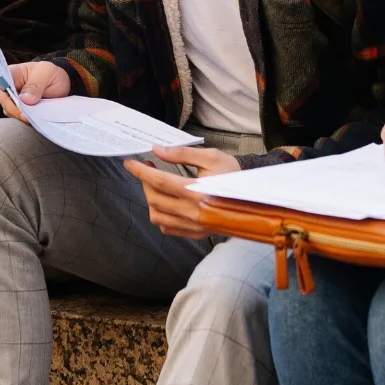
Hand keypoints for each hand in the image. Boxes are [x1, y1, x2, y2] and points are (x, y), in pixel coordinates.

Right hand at [0, 61, 70, 121]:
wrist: (60, 86)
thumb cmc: (51, 75)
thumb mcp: (47, 74)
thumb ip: (35, 85)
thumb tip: (24, 99)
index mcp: (13, 73)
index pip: (1, 80)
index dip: (4, 89)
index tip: (15, 98)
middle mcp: (9, 87)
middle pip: (3, 99)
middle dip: (14, 108)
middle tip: (26, 115)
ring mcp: (13, 100)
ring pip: (9, 111)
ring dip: (20, 116)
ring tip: (32, 118)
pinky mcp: (19, 111)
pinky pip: (17, 118)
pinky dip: (24, 120)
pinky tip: (33, 120)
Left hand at [123, 145, 239, 238]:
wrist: (254, 197)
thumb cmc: (233, 174)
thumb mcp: (211, 156)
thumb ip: (182, 153)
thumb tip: (157, 150)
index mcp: (197, 192)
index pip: (159, 181)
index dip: (141, 171)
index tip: (129, 162)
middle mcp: (193, 212)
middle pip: (154, 198)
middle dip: (145, 182)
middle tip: (147, 168)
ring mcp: (194, 226)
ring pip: (157, 216)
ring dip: (150, 199)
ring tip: (155, 184)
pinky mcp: (195, 234)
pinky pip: (167, 227)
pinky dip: (160, 214)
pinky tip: (166, 201)